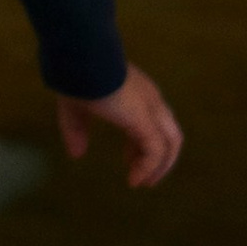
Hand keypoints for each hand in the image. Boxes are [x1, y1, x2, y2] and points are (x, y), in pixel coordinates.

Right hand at [55, 64, 183, 189]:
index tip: (127, 161)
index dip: (141, 145)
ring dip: (159, 166)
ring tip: (143, 183)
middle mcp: (151, 100)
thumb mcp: (75, 109)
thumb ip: (77, 131)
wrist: (82, 62)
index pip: (152, 122)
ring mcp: (152, 109)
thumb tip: (76, 155)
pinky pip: (156, 150)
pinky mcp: (146, 119)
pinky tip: (134, 179)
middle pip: (169, 133)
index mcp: (138, 95)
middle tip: (144, 178)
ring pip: (171, 142)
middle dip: (159, 158)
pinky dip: (149, 167)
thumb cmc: (78, 79)